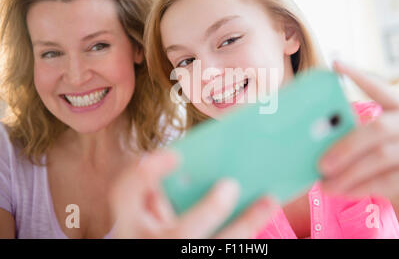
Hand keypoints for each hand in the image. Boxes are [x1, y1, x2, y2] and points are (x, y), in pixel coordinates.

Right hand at [109, 149, 277, 237]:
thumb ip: (159, 195)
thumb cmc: (148, 227)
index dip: (148, 172)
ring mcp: (169, 258)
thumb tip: (201, 166)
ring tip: (268, 200)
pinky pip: (221, 251)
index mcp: (128, 220)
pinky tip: (260, 215)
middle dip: (210, 210)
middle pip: (180, 234)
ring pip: (210, 248)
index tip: (176, 155)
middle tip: (232, 184)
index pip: (125, 191)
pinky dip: (243, 234)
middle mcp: (144, 243)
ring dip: (244, 224)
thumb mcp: (143, 213)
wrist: (151, 248)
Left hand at [320, 61, 398, 237]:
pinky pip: (388, 179)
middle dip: (344, 146)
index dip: (360, 76)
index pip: (385, 90)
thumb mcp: (387, 157)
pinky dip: (360, 186)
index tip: (336, 64)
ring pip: (381, 155)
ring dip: (348, 172)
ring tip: (326, 184)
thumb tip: (321, 138)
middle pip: (379, 128)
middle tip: (320, 163)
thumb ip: (366, 143)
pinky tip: (344, 192)